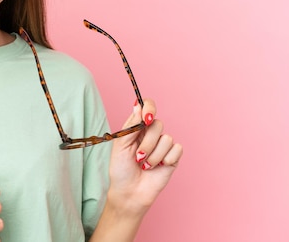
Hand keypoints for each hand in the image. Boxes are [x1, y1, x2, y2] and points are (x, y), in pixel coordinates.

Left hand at [107, 98, 183, 214]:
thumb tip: (138, 105)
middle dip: (147, 143)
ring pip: (167, 138)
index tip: (147, 118)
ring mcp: (162, 145)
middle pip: (157, 124)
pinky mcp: (172, 157)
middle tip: (138, 157)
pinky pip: (177, 149)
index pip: (147, 107)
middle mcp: (151, 133)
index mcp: (137, 127)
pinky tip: (158, 167)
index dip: (149, 108)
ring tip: (145, 165)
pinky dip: (165, 159)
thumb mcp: (120, 145)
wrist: (129, 192)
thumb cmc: (121, 169)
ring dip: (154, 155)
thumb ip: (131, 125)